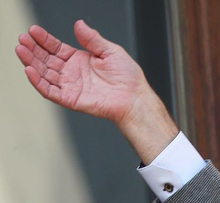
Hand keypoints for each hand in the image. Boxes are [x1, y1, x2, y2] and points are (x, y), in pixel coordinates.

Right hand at [15, 20, 177, 161]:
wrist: (135, 99)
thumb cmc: (128, 78)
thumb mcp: (111, 51)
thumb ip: (93, 39)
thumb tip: (79, 24)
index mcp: (79, 60)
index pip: (55, 48)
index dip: (44, 39)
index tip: (33, 30)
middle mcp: (71, 72)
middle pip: (46, 59)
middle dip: (33, 49)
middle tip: (22, 39)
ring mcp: (69, 86)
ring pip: (44, 73)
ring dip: (31, 62)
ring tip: (21, 50)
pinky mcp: (70, 99)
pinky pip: (50, 91)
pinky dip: (38, 82)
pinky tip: (30, 70)